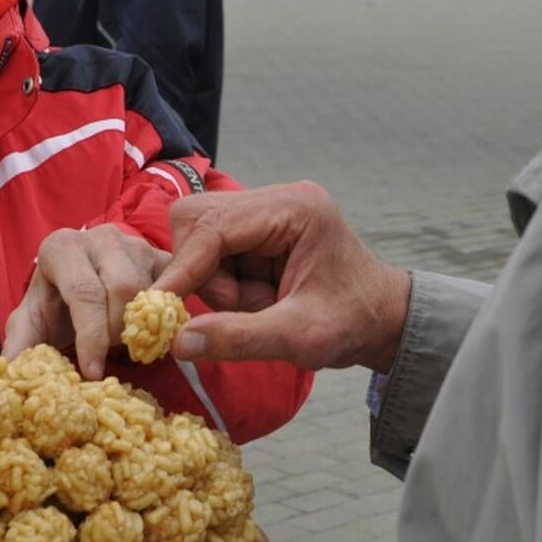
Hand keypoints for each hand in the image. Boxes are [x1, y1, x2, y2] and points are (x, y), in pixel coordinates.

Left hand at [3, 225, 170, 378]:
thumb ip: (20, 344)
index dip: (91, 337)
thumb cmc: (55, 305)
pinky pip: (174, 289)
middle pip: (122, 289)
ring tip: (123, 342)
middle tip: (109, 356)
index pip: (84, 291)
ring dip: (139, 327)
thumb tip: (8, 372)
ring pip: (150, 291)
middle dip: (116, 333)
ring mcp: (135, 243)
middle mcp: (100, 237)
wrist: (80, 287)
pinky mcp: (161, 256)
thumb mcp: (33, 322)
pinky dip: (162, 319)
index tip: (93, 371)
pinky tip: (148, 333)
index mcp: (62, 247)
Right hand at [153, 181, 410, 371]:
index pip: (214, 226)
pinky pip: (214, 252)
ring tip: (258, 308)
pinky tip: (256, 301)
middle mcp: (277, 198)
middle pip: (198, 219)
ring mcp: (266, 211)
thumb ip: (239, 338)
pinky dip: (223, 284)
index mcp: (294, 208)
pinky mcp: (258, 230)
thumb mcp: (300, 339)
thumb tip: (177, 343)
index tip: (157, 306)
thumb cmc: (352, 325)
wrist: (384, 321)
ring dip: (214, 282)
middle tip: (237, 308)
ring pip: (199, 237)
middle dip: (200, 271)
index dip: (182, 268)